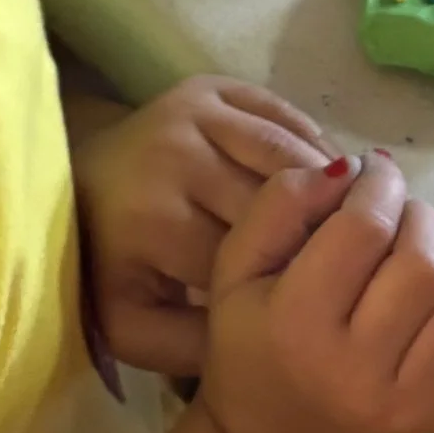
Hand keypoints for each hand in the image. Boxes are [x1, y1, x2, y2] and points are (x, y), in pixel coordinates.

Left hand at [72, 77, 334, 375]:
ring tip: (355, 227)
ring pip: (293, 153)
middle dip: (316, 235)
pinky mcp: (211, 84)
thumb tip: (269, 343)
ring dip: (331, 189)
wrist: (78, 189)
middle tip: (347, 268)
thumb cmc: (112, 265)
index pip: (252, 255)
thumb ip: (195, 349)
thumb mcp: (136, 327)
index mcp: (156, 217)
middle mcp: (176, 152)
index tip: (313, 306)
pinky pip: (286, 116)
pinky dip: (318, 149)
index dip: (291, 282)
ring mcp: (194, 109)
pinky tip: (331, 185)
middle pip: (278, 200)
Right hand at [197, 151, 433, 432]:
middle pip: (424, 263)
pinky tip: (431, 299)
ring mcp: (406, 400)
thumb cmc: (247, 344)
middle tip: (395, 211)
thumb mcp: (236, 268)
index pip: (364, 229)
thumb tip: (350, 168)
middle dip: (417, 216)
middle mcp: (359, 368)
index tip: (371, 172)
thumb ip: (281, 205)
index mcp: (299, 324)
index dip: (377, 185)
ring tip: (415, 251)